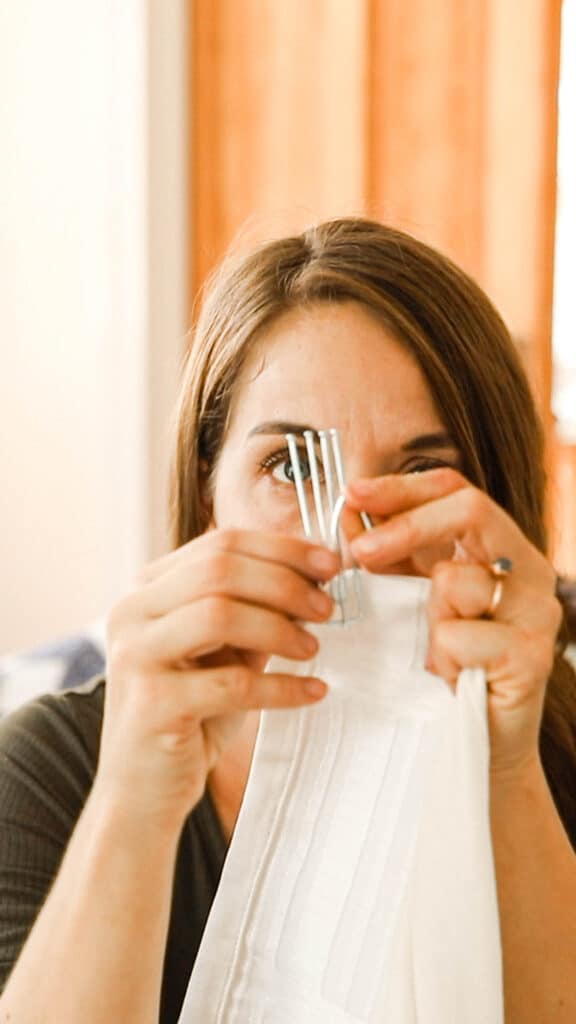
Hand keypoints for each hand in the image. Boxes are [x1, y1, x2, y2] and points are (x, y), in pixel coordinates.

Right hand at [98, 529, 337, 828]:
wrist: (144, 792)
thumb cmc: (191, 715)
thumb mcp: (225, 653)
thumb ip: (256, 613)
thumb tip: (316, 579)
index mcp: (148, 588)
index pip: (221, 543)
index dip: (283, 549)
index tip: (331, 565)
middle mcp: (131, 612)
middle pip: (219, 570)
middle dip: (285, 584)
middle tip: (328, 609)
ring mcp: (135, 655)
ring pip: (218, 614)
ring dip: (279, 628)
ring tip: (313, 649)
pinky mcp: (150, 703)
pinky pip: (231, 684)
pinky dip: (281, 686)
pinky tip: (313, 692)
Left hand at [346, 469, 562, 776]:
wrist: (477, 744)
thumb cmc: (441, 668)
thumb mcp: (408, 599)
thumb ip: (387, 555)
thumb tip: (350, 510)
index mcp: (498, 548)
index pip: (456, 489)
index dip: (402, 486)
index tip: (352, 493)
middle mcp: (527, 569)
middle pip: (470, 509)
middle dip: (406, 525)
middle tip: (359, 552)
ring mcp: (536, 609)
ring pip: (457, 579)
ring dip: (429, 619)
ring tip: (439, 652)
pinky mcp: (533, 653)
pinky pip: (459, 636)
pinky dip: (442, 660)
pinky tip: (455, 678)